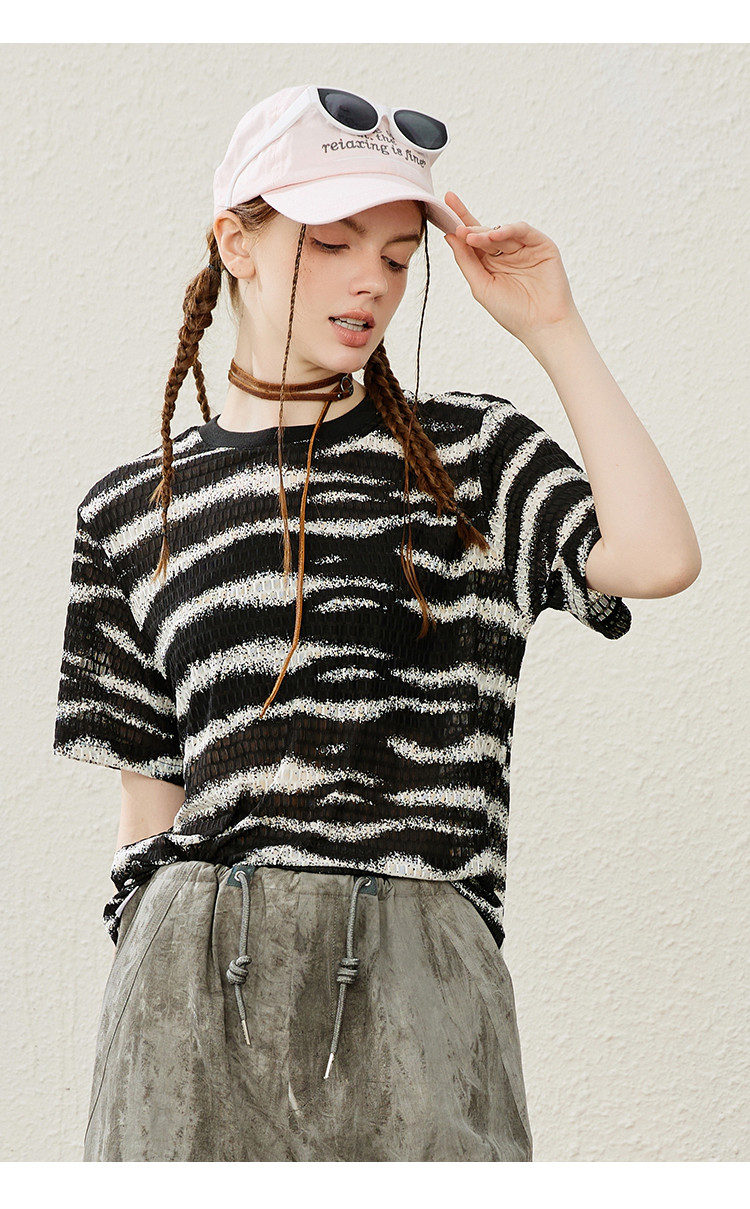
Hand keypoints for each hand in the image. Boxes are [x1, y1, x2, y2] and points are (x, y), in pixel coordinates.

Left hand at [443, 191, 581, 347]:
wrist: (542, 326)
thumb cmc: (512, 312)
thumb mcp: (481, 286)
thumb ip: (466, 261)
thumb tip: (450, 237)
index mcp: (490, 263)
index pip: (472, 238)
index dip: (459, 221)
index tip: (445, 203)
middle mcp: (506, 252)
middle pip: (485, 231)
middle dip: (470, 229)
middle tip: (458, 229)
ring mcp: (524, 248)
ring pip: (502, 231)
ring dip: (485, 232)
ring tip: (472, 236)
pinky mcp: (542, 245)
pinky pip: (523, 231)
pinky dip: (508, 229)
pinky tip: (494, 234)